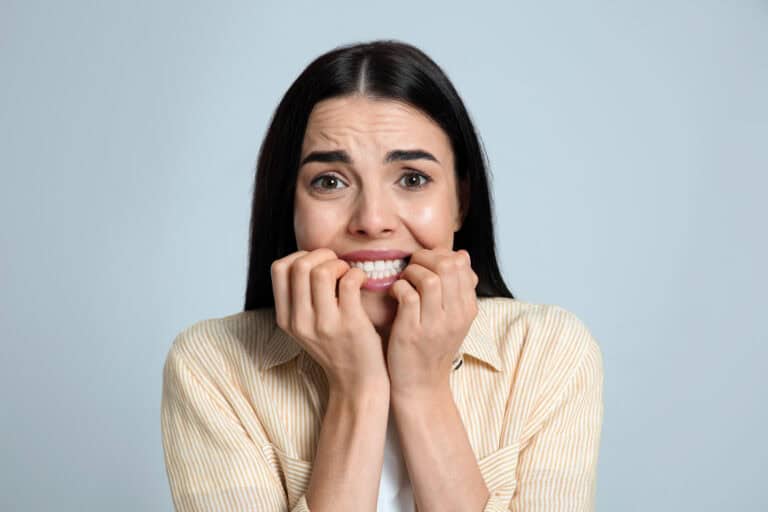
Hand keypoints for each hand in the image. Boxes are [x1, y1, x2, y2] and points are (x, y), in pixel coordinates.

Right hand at [271, 248, 388, 394]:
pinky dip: (357, 274)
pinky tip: (362, 282)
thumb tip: (308, 258)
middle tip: (336, 265)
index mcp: (286, 319)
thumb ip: (300, 298)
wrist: (357, 383)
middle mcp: (300, 321)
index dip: (299, 256)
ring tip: (348, 275)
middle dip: (322, 255)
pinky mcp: (350, 324)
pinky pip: (349, 282)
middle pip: (299, 265)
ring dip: (339, 264)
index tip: (317, 265)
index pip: (278, 269)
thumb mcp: (306, 327)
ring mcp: (324, 324)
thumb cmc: (336, 348)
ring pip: (322, 272)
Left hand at [386, 248, 478, 395]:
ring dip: (410, 272)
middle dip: (424, 258)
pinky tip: (395, 294)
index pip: (461, 264)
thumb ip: (457, 288)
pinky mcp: (412, 332)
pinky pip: (407, 294)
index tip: (426, 263)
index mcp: (468, 309)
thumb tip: (461, 254)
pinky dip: (398, 287)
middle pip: (447, 266)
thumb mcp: (454, 318)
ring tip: (404, 281)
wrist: (421, 385)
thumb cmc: (432, 347)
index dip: (439, 255)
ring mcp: (435, 324)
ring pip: (429, 278)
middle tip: (412, 268)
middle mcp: (456, 315)